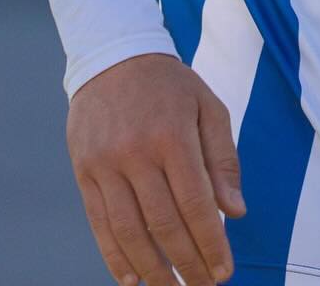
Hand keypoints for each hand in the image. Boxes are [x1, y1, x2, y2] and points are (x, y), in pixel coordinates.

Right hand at [67, 52, 244, 285]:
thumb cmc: (171, 86)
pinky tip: (132, 278)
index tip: (224, 271)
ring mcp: (105, 165)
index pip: (195, 204)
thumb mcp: (208, 107)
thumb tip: (235, 212)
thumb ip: (222, 160)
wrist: (114, 56)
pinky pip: (99, 224)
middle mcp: (136, 153)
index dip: (210, 243)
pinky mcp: (84, 173)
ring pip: (129, 232)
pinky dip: (115, 257)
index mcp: (173, 135)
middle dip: (186, 264)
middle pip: (163, 224)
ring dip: (151, 270)